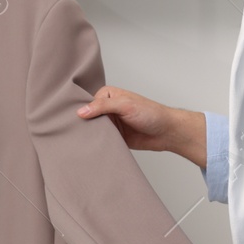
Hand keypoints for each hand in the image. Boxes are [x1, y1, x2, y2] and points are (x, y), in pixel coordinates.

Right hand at [77, 86, 194, 157]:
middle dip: (85, 125)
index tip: (76, 120)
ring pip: (93, 130)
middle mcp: (108, 109)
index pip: (88, 103)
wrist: (166, 132)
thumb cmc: (151, 113)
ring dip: (92, 135)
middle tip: (77, 133)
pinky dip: (98, 144)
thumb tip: (81, 111)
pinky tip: (93, 147)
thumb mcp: (125, 105)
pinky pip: (101, 141)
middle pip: (89, 117)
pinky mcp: (114, 137)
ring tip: (84, 141)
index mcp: (108, 95)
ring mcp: (111, 123)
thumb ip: (103, 106)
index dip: (83, 111)